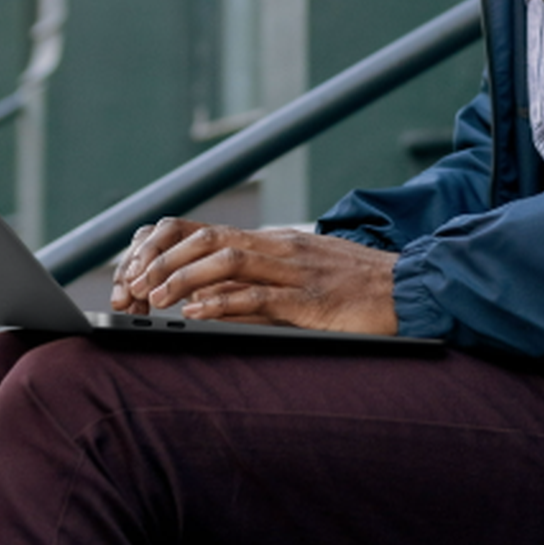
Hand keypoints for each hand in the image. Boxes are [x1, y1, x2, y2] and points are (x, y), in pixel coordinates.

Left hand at [110, 217, 398, 334]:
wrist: (411, 289)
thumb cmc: (356, 288)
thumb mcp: (300, 277)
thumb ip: (257, 284)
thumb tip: (206, 300)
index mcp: (274, 240)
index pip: (205, 230)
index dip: (164, 246)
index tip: (134, 268)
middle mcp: (279, 246)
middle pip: (206, 239)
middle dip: (162, 260)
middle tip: (131, 285)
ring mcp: (295, 270)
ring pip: (226, 261)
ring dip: (183, 278)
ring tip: (152, 298)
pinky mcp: (311, 299)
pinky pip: (259, 297)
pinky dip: (222, 303)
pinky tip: (196, 314)